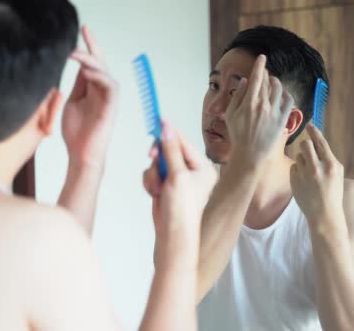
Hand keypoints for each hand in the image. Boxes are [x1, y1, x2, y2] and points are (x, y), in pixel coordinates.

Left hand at [63, 26, 118, 169]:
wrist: (80, 154)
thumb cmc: (77, 133)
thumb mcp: (72, 101)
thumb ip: (78, 84)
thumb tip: (78, 65)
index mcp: (93, 89)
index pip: (92, 64)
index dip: (89, 46)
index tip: (83, 29)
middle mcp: (103, 91)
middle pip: (100, 63)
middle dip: (93, 45)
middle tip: (84, 29)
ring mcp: (109, 98)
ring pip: (105, 71)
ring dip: (91, 60)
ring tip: (76, 54)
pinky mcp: (111, 107)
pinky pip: (110, 86)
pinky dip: (99, 77)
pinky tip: (86, 72)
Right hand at [143, 123, 217, 266]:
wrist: (172, 235)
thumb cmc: (181, 209)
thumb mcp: (177, 175)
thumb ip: (170, 150)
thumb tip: (167, 128)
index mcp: (203, 167)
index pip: (183, 143)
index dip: (169, 132)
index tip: (157, 119)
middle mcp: (192, 171)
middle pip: (168, 150)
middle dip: (159, 159)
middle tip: (153, 157)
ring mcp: (178, 179)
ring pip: (157, 163)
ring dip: (154, 174)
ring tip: (158, 188)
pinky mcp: (166, 186)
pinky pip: (153, 174)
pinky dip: (151, 182)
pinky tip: (155, 193)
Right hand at [225, 55, 293, 165]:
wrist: (250, 154)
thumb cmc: (238, 135)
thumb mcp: (230, 115)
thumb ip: (237, 96)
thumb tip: (246, 81)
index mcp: (249, 103)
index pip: (257, 77)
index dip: (260, 65)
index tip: (262, 57)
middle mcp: (263, 106)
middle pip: (268, 81)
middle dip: (266, 74)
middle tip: (264, 72)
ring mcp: (274, 113)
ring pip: (279, 89)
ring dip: (276, 82)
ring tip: (272, 82)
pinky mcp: (283, 119)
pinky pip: (288, 100)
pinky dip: (286, 93)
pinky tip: (281, 94)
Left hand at [290, 124, 344, 230]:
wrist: (324, 213)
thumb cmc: (333, 192)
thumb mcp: (337, 173)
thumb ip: (328, 158)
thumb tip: (317, 141)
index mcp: (331, 165)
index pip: (321, 142)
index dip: (314, 131)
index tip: (309, 124)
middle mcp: (318, 168)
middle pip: (305, 144)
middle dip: (306, 145)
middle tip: (308, 151)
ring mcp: (305, 174)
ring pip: (299, 156)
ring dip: (303, 161)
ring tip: (310, 174)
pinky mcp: (294, 180)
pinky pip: (294, 167)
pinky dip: (298, 171)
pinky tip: (304, 181)